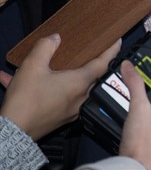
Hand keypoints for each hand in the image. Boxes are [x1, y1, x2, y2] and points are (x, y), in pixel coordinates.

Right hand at [0, 34, 120, 139]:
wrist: (13, 131)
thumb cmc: (26, 100)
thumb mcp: (32, 66)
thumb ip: (45, 47)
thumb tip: (55, 38)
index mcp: (80, 83)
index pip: (103, 63)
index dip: (112, 51)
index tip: (118, 41)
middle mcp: (81, 97)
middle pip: (92, 76)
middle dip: (92, 63)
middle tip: (92, 51)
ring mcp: (72, 109)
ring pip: (74, 87)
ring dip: (68, 75)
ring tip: (59, 65)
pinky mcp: (61, 117)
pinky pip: (60, 97)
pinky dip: (52, 88)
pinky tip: (33, 83)